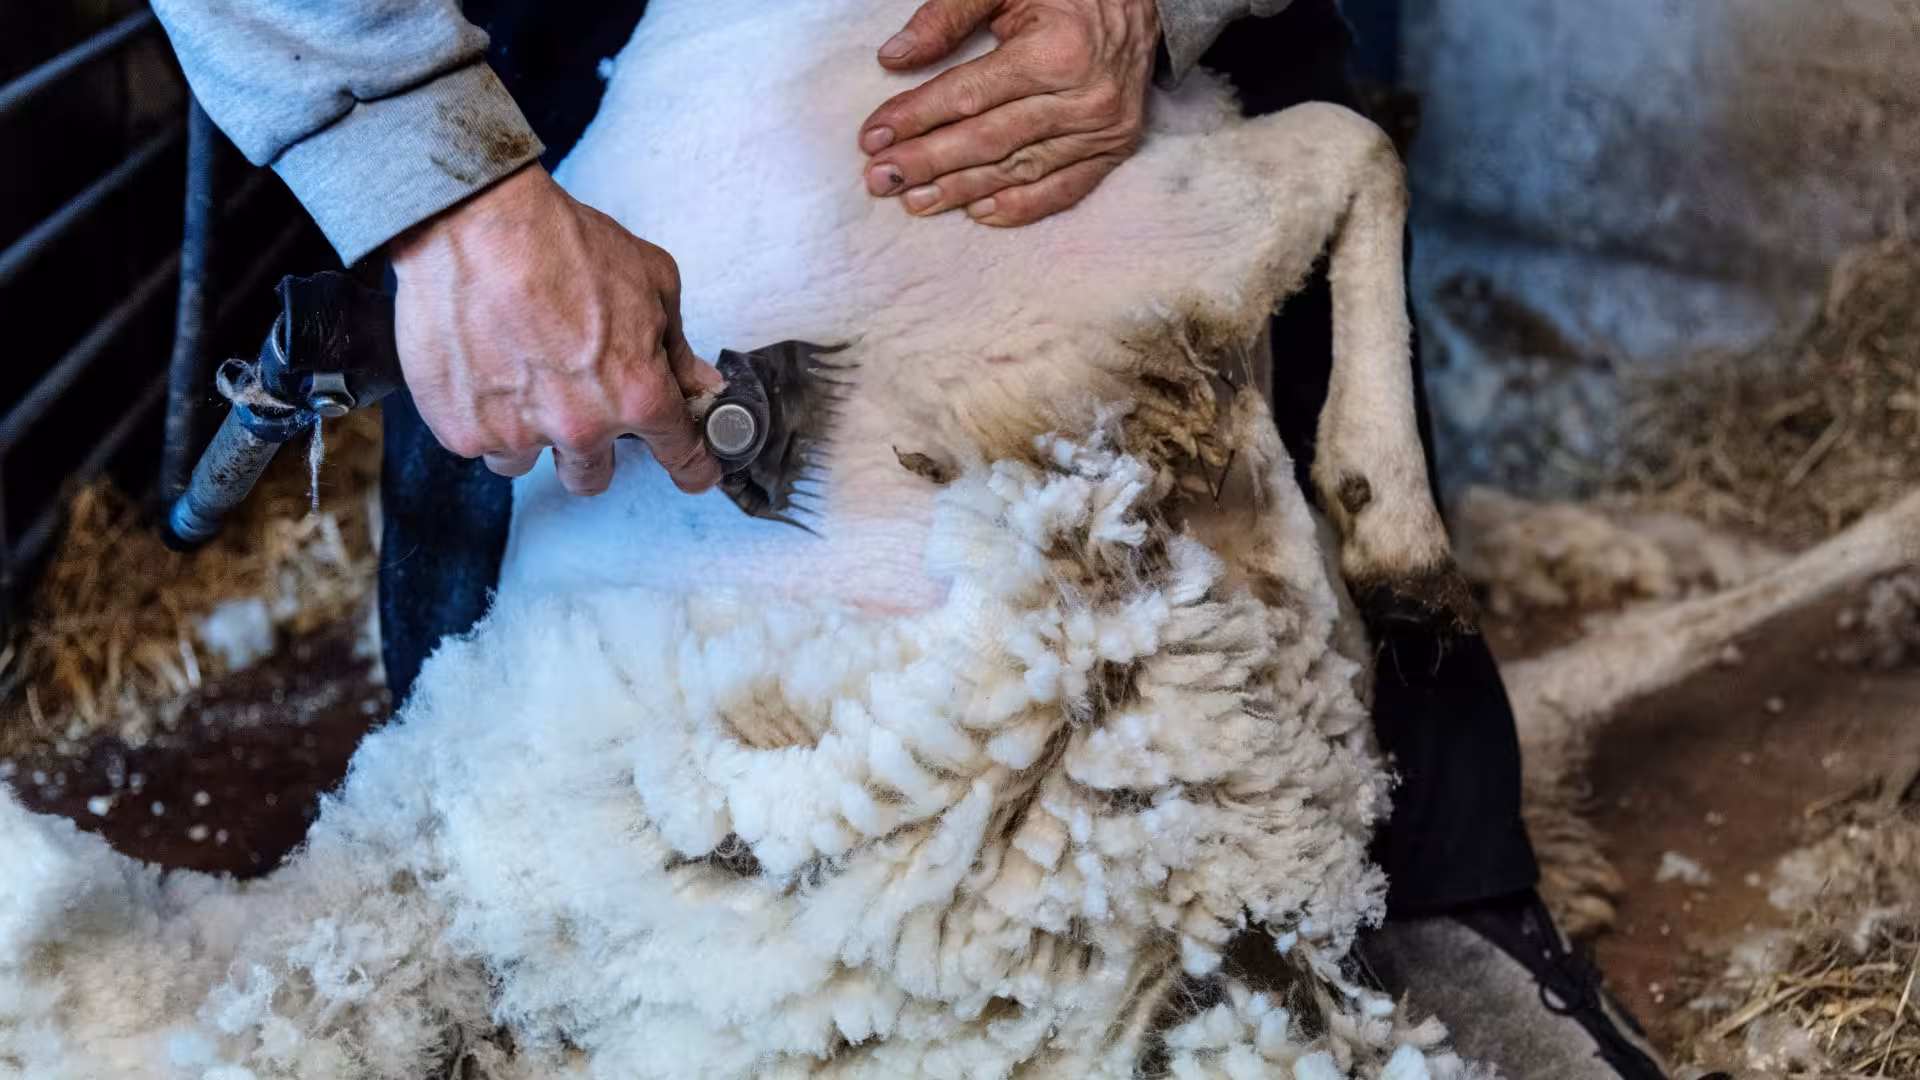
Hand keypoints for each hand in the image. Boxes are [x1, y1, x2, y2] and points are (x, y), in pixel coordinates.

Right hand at [389, 165, 723, 495]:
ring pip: (528, 462)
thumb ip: (676, 346)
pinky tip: (482, 366)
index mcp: (637, 395)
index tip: (694, 473)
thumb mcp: (652, 281)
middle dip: (591, 450)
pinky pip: (480, 442)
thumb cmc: (564, 242)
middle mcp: (580, 427)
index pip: (681, 456)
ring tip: (516, 373)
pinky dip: (481, 413)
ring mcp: (518, 434)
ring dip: (527, 431)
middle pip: (592, 477)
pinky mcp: (463, 430)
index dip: (692, 467)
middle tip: (575, 406)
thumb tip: (701, 384)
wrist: (474, 222)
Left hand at [859, 0, 1157, 225]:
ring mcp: (1103, 128)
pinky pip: (1064, 189)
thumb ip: (948, 14)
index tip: (873, 137)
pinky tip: (977, 214)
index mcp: (1055, 51)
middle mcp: (1082, 97)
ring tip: (914, 201)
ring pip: (1019, 169)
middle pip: (989, 140)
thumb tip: (894, 57)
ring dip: (962, 190)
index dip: (916, 117)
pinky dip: (1021, 206)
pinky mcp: (1116, 147)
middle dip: (927, 161)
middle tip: (879, 179)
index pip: (969, 94)